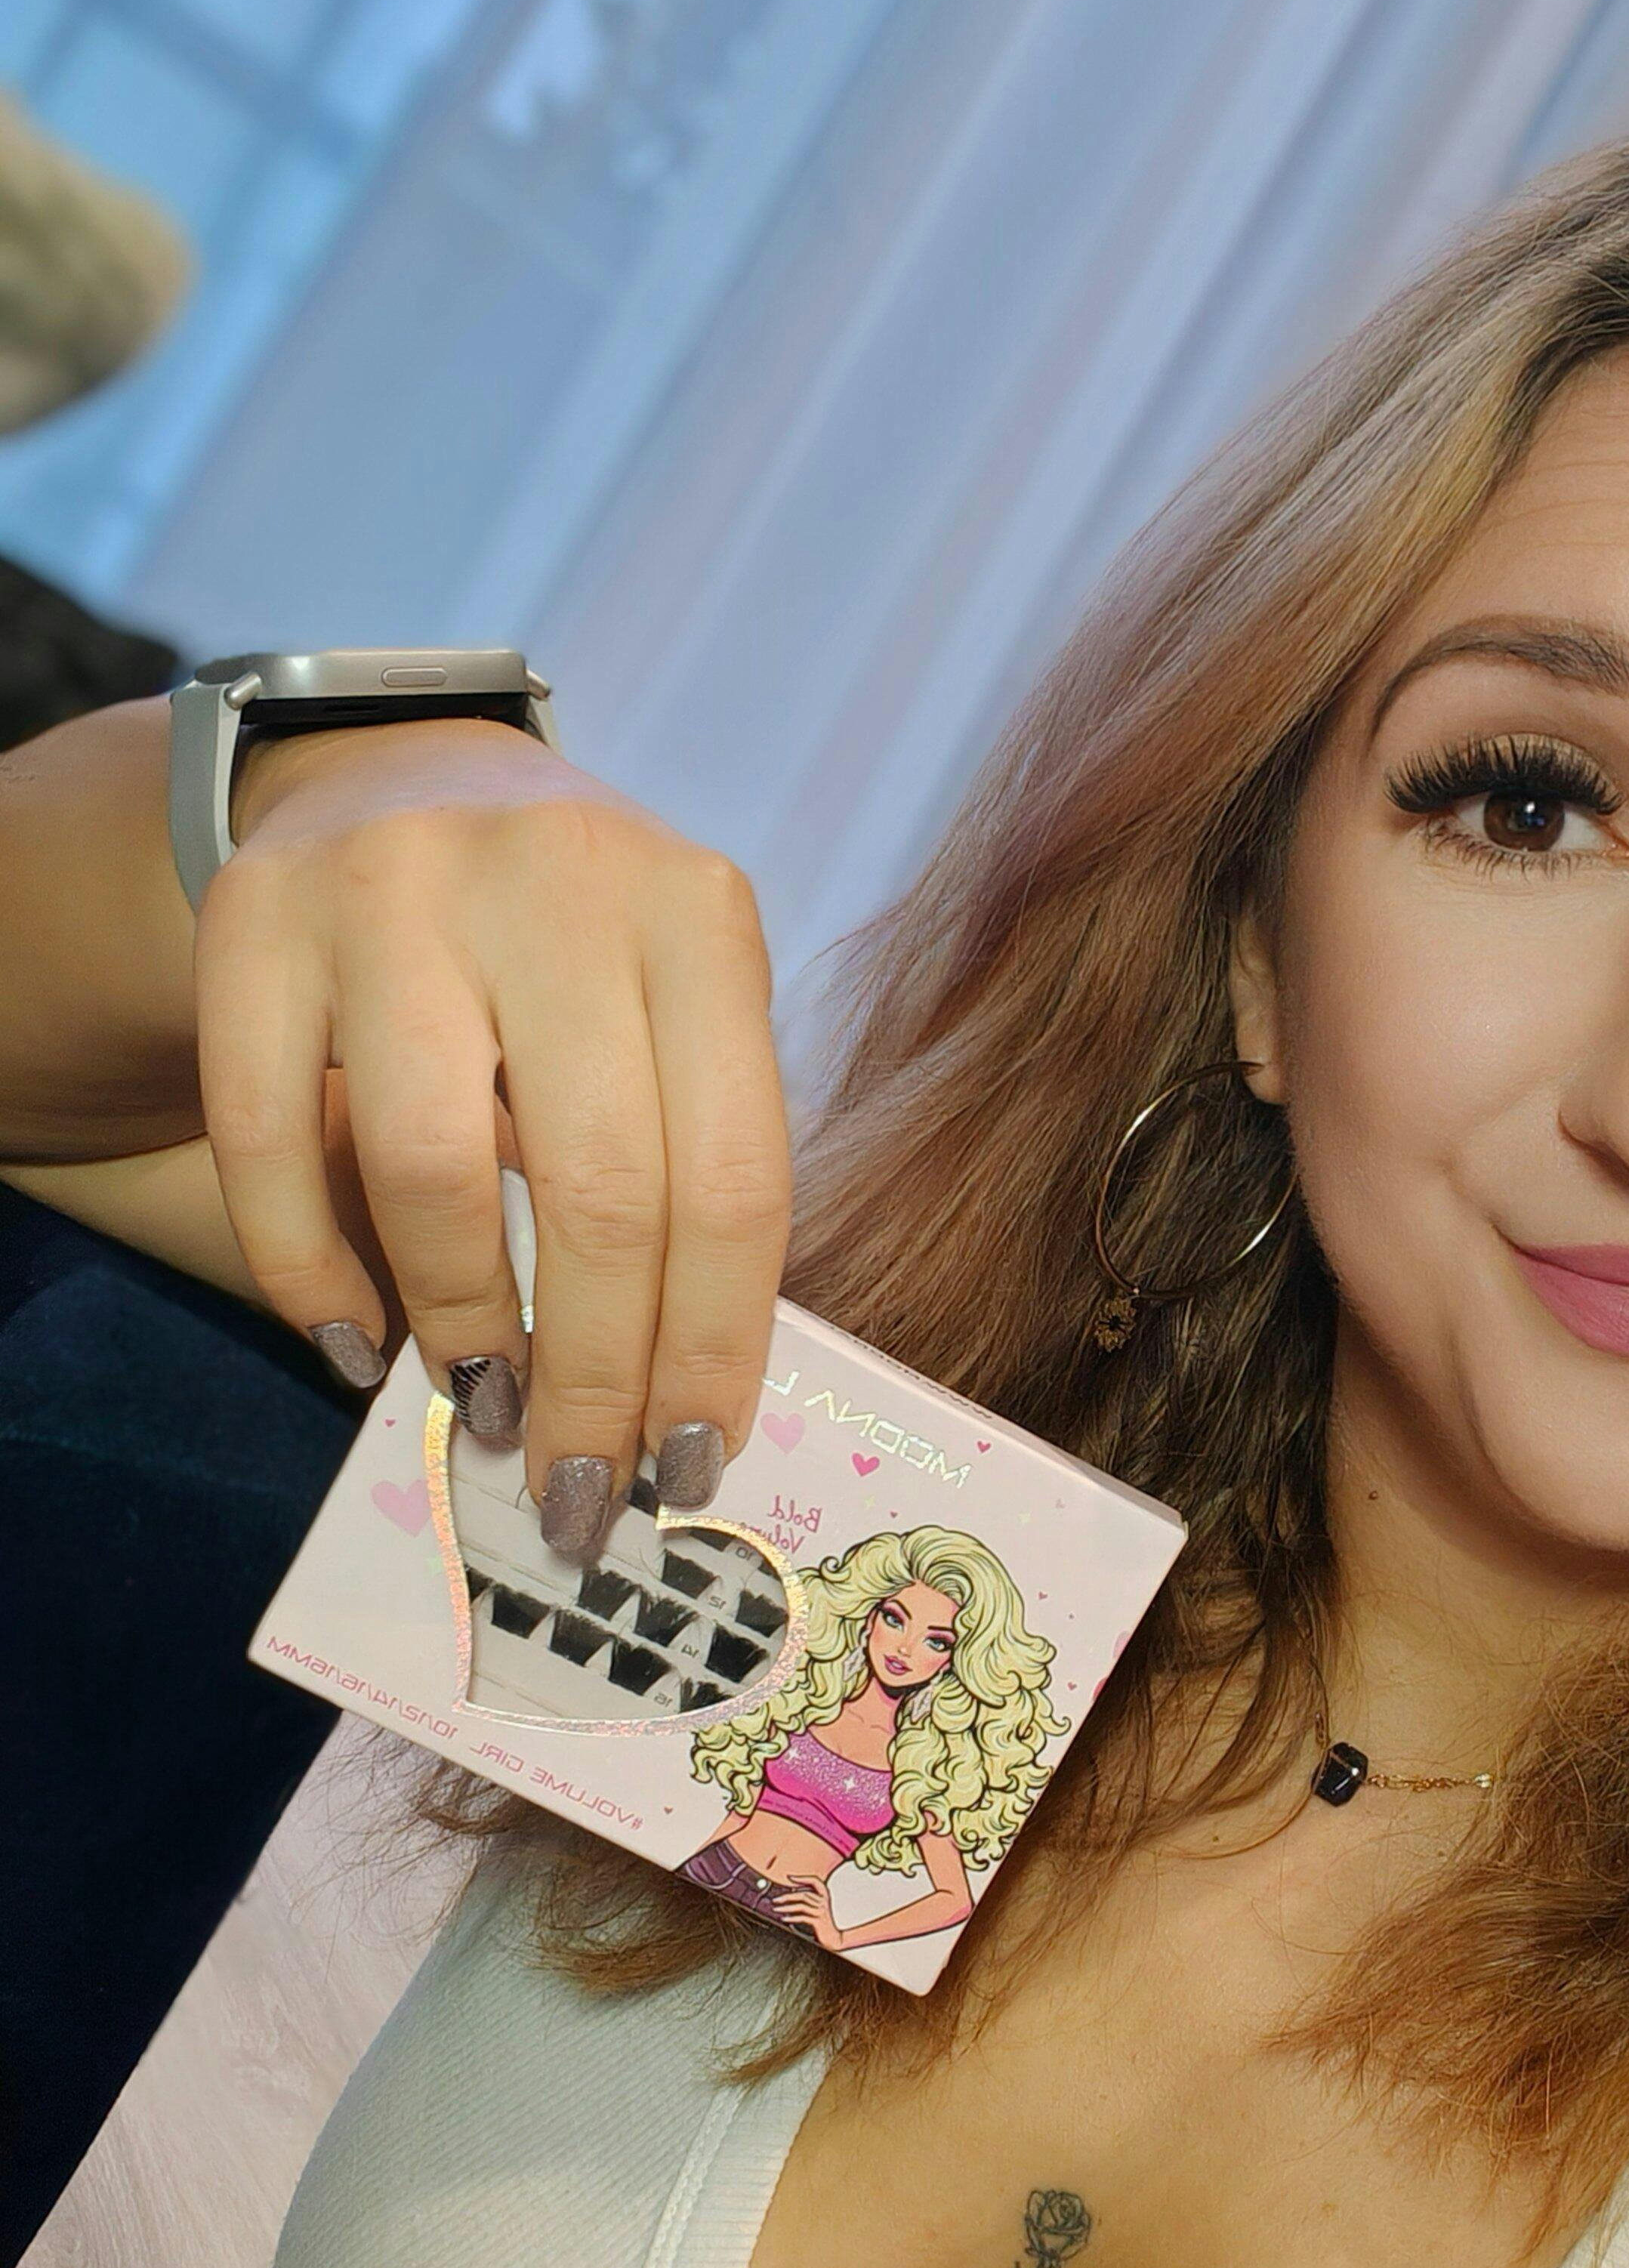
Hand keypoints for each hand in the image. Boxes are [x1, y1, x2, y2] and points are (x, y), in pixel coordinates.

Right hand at [197, 716, 789, 1556]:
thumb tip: (674, 1412)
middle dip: (596, 1373)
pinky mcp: (253, 914)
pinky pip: (268, 1138)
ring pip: (436, 1169)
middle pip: (603, 1188)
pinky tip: (352, 1342)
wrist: (399, 782)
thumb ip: (683, 1167)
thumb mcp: (669, 1015)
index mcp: (700, 915)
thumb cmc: (570, 957)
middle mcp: (559, 880)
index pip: (735, 1177)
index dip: (713, 1344)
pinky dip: (309, 1269)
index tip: (689, 1463)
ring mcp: (396, 885)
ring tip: (481, 1404)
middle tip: (583, 1485)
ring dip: (463, 1323)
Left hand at [767, 1877, 841, 1950]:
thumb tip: (791, 1896)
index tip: (790, 1877)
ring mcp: (821, 1912)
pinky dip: (791, 1918)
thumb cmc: (825, 1924)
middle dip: (787, 1896)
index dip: (802, 1878)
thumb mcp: (819, 1909)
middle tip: (776, 1900)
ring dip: (786, 1907)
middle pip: (803, 1894)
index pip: (815, 1881)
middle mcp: (823, 1902)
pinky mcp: (818, 1922)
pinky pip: (802, 1917)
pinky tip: (784, 1918)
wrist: (834, 1939)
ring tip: (777, 1909)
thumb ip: (811, 1901)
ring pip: (801, 1905)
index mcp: (825, 1897)